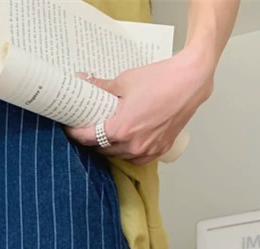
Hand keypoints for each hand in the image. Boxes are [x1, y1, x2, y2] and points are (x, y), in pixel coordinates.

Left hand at [65, 46, 215, 165]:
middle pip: (102, 150)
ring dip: (110, 147)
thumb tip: (84, 83)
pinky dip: (127, 151)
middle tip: (87, 128)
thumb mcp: (124, 81)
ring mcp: (147, 150)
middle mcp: (133, 145)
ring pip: (119, 156)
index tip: (69, 129)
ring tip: (106, 134)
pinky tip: (125, 141)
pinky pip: (136, 158)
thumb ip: (102, 88)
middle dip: (92, 141)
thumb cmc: (161, 80)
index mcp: (121, 130)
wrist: (190, 82)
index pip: (89, 138)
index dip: (76, 134)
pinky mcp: (159, 150)